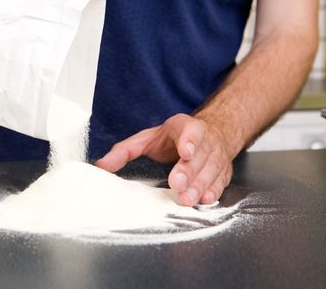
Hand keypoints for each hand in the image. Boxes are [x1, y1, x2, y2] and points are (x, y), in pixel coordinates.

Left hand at [95, 114, 233, 205]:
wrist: (209, 134)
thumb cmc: (174, 139)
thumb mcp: (148, 138)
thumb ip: (126, 150)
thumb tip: (102, 165)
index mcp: (185, 127)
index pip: (190, 131)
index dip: (189, 141)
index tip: (185, 152)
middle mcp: (205, 140)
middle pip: (199, 156)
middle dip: (189, 171)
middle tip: (178, 184)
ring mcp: (216, 156)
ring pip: (211, 171)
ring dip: (200, 185)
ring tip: (188, 198)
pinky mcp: (223, 171)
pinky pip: (221, 182)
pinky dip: (214, 191)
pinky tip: (206, 199)